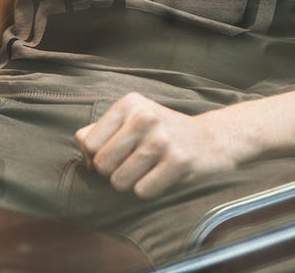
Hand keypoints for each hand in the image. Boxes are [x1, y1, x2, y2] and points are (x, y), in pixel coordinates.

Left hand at [74, 93, 259, 198]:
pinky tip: (162, 175)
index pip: (87, 143)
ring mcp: (162, 139)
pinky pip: (142, 191)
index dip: (95, 157)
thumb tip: (82, 150)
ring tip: (147, 169)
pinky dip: (149, 190)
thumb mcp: (132, 119)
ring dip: (131, 183)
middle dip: (112, 172)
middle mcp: (144, 117)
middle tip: (132, 165)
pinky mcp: (178, 162)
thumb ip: (100, 131)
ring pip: (119, 181)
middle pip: (101, 165)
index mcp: (129, 104)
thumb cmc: (163, 132)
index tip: (113, 156)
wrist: (212, 138)